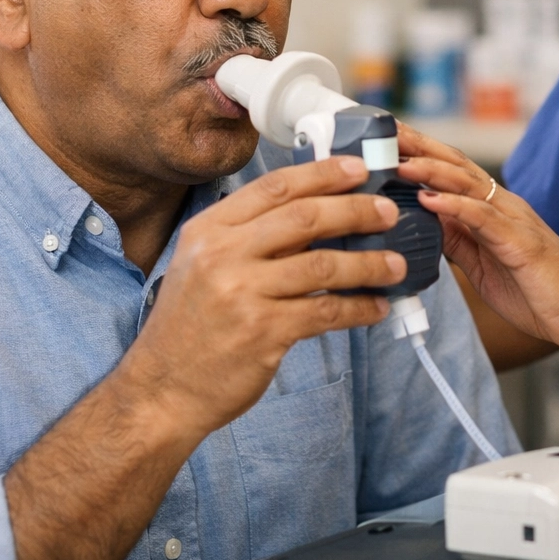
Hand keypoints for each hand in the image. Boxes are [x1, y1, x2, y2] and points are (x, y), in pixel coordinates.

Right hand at [120, 155, 403, 439]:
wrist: (161, 390)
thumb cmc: (189, 326)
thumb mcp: (201, 265)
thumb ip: (248, 237)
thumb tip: (314, 212)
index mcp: (209, 230)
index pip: (275, 188)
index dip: (323, 174)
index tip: (358, 169)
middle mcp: (223, 255)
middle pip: (306, 217)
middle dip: (356, 210)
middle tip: (388, 213)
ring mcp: (242, 294)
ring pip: (324, 264)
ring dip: (369, 264)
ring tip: (396, 265)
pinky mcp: (263, 333)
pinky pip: (326, 311)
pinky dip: (359, 308)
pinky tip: (376, 307)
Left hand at [397, 123, 558, 354]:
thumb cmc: (539, 293)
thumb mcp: (482, 264)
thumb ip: (456, 240)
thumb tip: (421, 223)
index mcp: (493, 210)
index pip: (451, 171)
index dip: (418, 152)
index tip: (384, 140)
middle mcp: (503, 206)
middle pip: (455, 165)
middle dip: (418, 146)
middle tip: (383, 131)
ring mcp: (514, 221)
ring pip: (467, 184)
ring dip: (430, 169)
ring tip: (398, 160)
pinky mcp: (522, 242)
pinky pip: (484, 218)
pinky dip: (455, 206)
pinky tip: (430, 199)